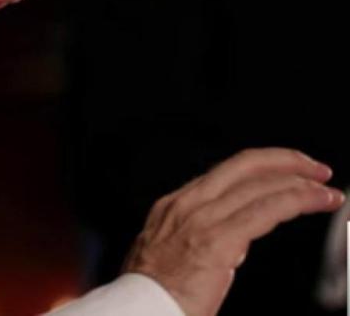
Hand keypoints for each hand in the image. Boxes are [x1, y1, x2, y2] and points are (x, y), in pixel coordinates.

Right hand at [122, 147, 344, 315]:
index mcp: (173, 206)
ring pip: (260, 184)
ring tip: (325, 191)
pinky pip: (268, 209)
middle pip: (243, 165)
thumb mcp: (165, 254)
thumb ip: (196, 239)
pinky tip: (318, 201)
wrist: (137, 311)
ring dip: (301, 183)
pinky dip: (299, 200)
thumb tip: (231, 241)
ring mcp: (201, 220)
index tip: (284, 173)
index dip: (261, 168)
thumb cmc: (152, 295)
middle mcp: (186, 205)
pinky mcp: (218, 240)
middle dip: (285, 161)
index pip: (224, 173)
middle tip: (314, 169)